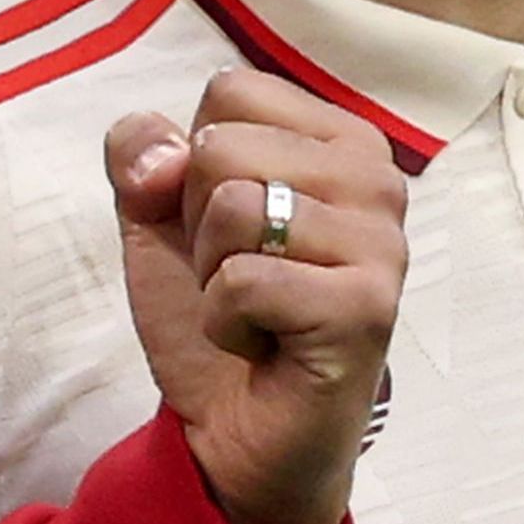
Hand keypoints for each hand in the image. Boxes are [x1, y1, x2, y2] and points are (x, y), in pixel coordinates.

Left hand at [100, 71, 405, 523]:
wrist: (236, 432)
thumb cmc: (215, 314)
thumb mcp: (158, 218)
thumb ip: (142, 154)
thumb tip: (159, 155)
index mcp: (337, 139)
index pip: (229, 91)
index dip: (193, 166)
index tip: (227, 229)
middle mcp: (375, 177)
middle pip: (223, 144)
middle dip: (199, 224)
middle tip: (240, 277)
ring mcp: (381, 242)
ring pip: (234, 207)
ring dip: (212, 275)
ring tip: (254, 310)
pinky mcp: (365, 307)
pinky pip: (244, 280)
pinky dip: (225, 323)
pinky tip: (263, 345)